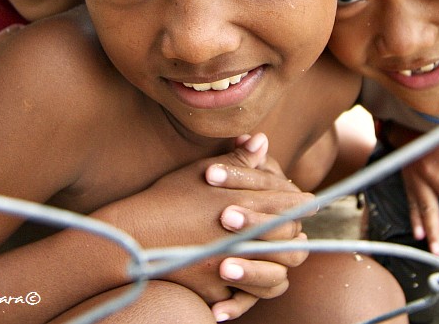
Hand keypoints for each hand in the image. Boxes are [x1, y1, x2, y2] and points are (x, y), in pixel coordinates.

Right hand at [96, 133, 311, 318]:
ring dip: (282, 264)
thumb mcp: (201, 172)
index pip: (291, 205)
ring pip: (278, 273)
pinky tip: (255, 279)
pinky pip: (250, 297)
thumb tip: (262, 140)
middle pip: (291, 239)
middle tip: (297, 230)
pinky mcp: (217, 291)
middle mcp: (242, 237)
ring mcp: (231, 266)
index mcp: (242, 203)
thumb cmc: (165, 199)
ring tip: (282, 256)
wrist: (131, 239)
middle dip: (296, 233)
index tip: (307, 202)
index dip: (302, 203)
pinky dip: (254, 290)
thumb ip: (238, 161)